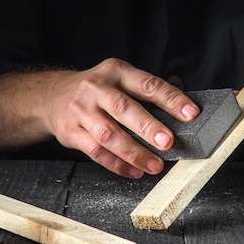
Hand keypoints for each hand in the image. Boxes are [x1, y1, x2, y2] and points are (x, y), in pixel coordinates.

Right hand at [0, 58, 199, 177]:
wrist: (52, 97)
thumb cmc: (97, 90)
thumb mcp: (119, 78)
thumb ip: (147, 91)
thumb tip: (183, 103)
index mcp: (115, 72)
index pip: (147, 84)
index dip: (170, 99)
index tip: (191, 113)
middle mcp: (97, 89)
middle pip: (123, 108)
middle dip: (147, 126)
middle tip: (168, 142)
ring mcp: (82, 111)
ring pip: (108, 134)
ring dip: (134, 152)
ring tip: (154, 165)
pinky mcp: (72, 133)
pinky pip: (96, 152)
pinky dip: (117, 165)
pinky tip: (135, 171)